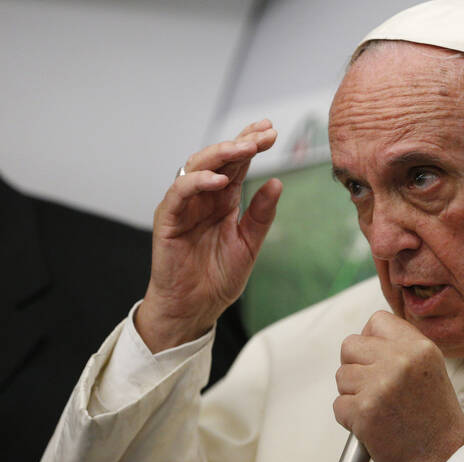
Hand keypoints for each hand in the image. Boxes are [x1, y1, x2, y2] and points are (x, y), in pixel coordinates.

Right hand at [136, 119, 281, 352]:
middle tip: (263, 133)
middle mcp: (203, 197)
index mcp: (223, 200)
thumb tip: (277, 183)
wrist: (195, 308)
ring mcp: (184, 206)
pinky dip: (197, 182)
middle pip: (219, 158)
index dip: (251, 144)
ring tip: (245, 148)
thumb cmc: (218, 278)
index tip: (272, 131)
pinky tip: (218, 180)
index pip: (237, 164)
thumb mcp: (249, 244)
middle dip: (241, 142)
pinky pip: (179, 193)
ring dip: (221, 154)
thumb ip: (261, 215)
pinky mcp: (167, 220)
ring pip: (196, 167)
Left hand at [334, 311, 463, 461]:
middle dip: (355, 365)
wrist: (440, 461)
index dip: (370, 338)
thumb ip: (403, 349)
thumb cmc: (436, 423)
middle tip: (371, 384)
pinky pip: (339, 404)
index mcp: (419, 348)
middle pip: (350, 345)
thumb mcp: (432, 370)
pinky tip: (372, 422)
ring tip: (378, 406)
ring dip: (353, 393)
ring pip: (341, 376)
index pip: (377, 321)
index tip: (373, 353)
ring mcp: (380, 385)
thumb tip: (369, 338)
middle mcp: (400, 361)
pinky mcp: (364, 410)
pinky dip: (349, 417)